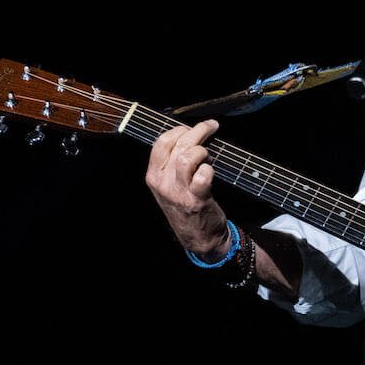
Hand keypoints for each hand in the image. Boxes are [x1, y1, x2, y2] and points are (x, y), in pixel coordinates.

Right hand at [145, 119, 228, 258]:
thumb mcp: (168, 185)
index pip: (161, 142)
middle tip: (211, 127)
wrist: (197, 237)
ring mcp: (178, 192)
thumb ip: (172, 163)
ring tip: (208, 156)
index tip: (192, 127)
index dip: (179, 129)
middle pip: (177, 145)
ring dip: (203, 151)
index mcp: (154, 175)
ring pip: (187, 157)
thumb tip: (189, 136)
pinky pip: (203, 176)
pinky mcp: (196, 200)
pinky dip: (209, 169)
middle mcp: (162, 183)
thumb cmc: (185, 205)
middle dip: (197, 131)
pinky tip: (211, 172)